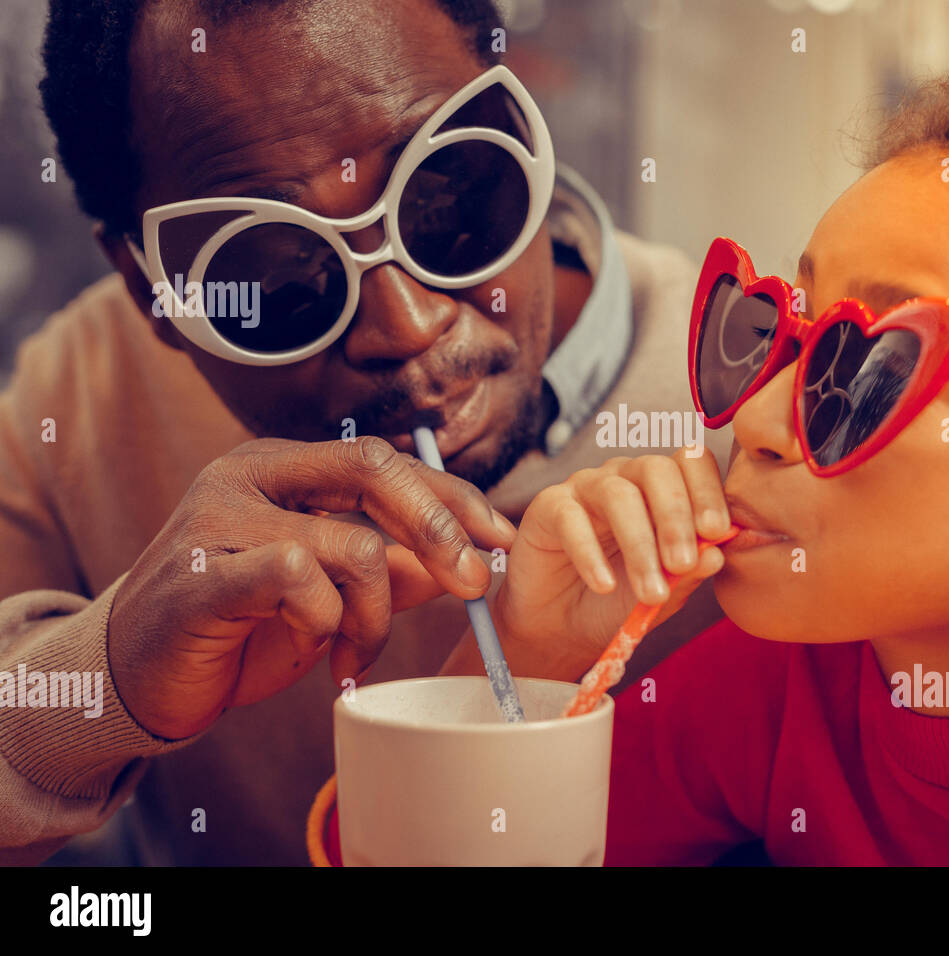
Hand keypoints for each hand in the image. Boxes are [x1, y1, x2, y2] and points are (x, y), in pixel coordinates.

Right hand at [107, 436, 515, 739]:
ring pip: (351, 543)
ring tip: (354, 650)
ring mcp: (219, 516)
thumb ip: (392, 570)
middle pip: (375, 469)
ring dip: (375, 613)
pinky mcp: (201, 571)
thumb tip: (467, 559)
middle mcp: (250, 474)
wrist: (138, 678)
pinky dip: (323, 622)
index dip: (453, 495)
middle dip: (441, 530)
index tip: (499, 537)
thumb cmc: (241, 629)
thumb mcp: (333, 595)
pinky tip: (313, 649)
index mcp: (285, 468)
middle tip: (475, 585)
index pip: (388, 460)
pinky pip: (298, 579)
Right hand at [492, 447, 730, 671]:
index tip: (717, 532)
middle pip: (657, 469)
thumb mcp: (665, 592)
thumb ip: (691, 572)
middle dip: (675, 518)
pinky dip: (590, 554)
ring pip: (617, 494)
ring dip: (639, 545)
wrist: (564, 628)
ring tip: (651, 592)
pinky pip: (570, 517)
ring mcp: (586, 487)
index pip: (691, 463)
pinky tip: (605, 586)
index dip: (707, 491)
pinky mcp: (548, 506)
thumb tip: (718, 553)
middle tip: (682, 564)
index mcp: (663, 488)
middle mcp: (626, 477)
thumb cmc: (620, 600)